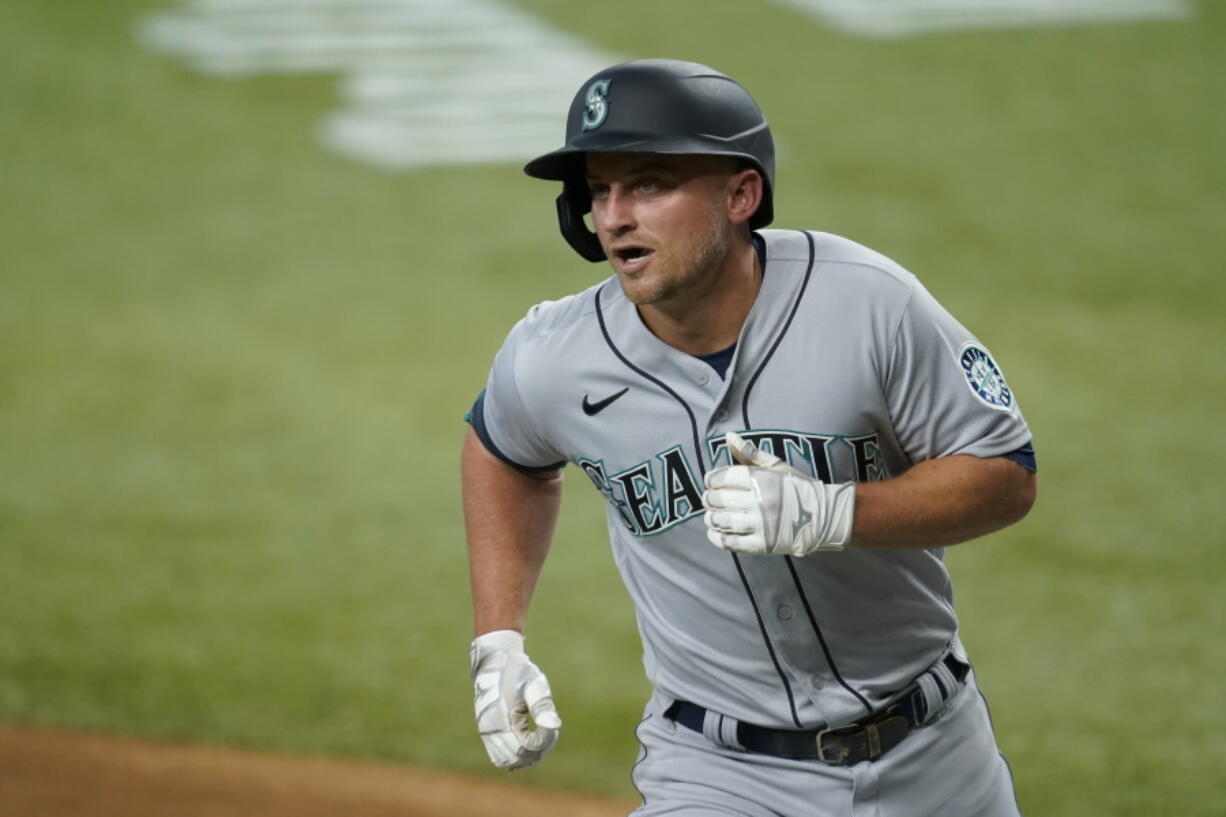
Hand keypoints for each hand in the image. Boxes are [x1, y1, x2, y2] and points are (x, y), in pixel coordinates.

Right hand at [470, 630, 561, 769]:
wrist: (495, 663)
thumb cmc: (517, 672)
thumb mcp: (533, 684)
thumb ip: (542, 706)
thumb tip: (555, 726)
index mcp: (503, 717)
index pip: (527, 747)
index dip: (544, 741)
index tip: (551, 726)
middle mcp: (491, 729)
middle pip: (518, 758)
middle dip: (538, 750)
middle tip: (549, 732)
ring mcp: (487, 733)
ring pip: (507, 762)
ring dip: (526, 757)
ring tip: (539, 737)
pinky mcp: (486, 733)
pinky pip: (499, 757)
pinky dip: (514, 756)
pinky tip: (528, 742)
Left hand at [702, 432, 855, 555]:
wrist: (825, 517)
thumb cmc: (798, 488)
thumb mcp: (777, 466)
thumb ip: (750, 453)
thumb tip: (728, 437)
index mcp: (762, 479)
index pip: (723, 477)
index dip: (711, 479)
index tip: (710, 482)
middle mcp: (760, 501)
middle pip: (719, 498)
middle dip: (709, 498)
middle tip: (710, 499)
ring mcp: (761, 524)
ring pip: (722, 520)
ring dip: (711, 517)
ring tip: (712, 515)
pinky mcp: (762, 545)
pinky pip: (730, 542)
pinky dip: (717, 537)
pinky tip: (714, 532)